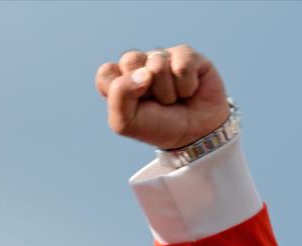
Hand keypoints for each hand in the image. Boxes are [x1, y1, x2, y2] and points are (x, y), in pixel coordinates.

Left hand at [95, 45, 229, 148]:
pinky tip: (188, 91)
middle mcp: (138, 64)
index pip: (106, 72)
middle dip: (144, 88)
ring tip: (172, 99)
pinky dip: (186, 86)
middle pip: (130, 59)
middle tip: (154, 101)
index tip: (133, 105)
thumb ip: (120, 95)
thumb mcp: (126, 122)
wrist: (195, 134)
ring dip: (167, 91)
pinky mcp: (187, 55)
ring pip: (158, 64)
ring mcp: (162, 57)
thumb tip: (145, 72)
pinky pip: (183, 65)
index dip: (119, 89)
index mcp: (119, 79)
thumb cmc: (157, 126)